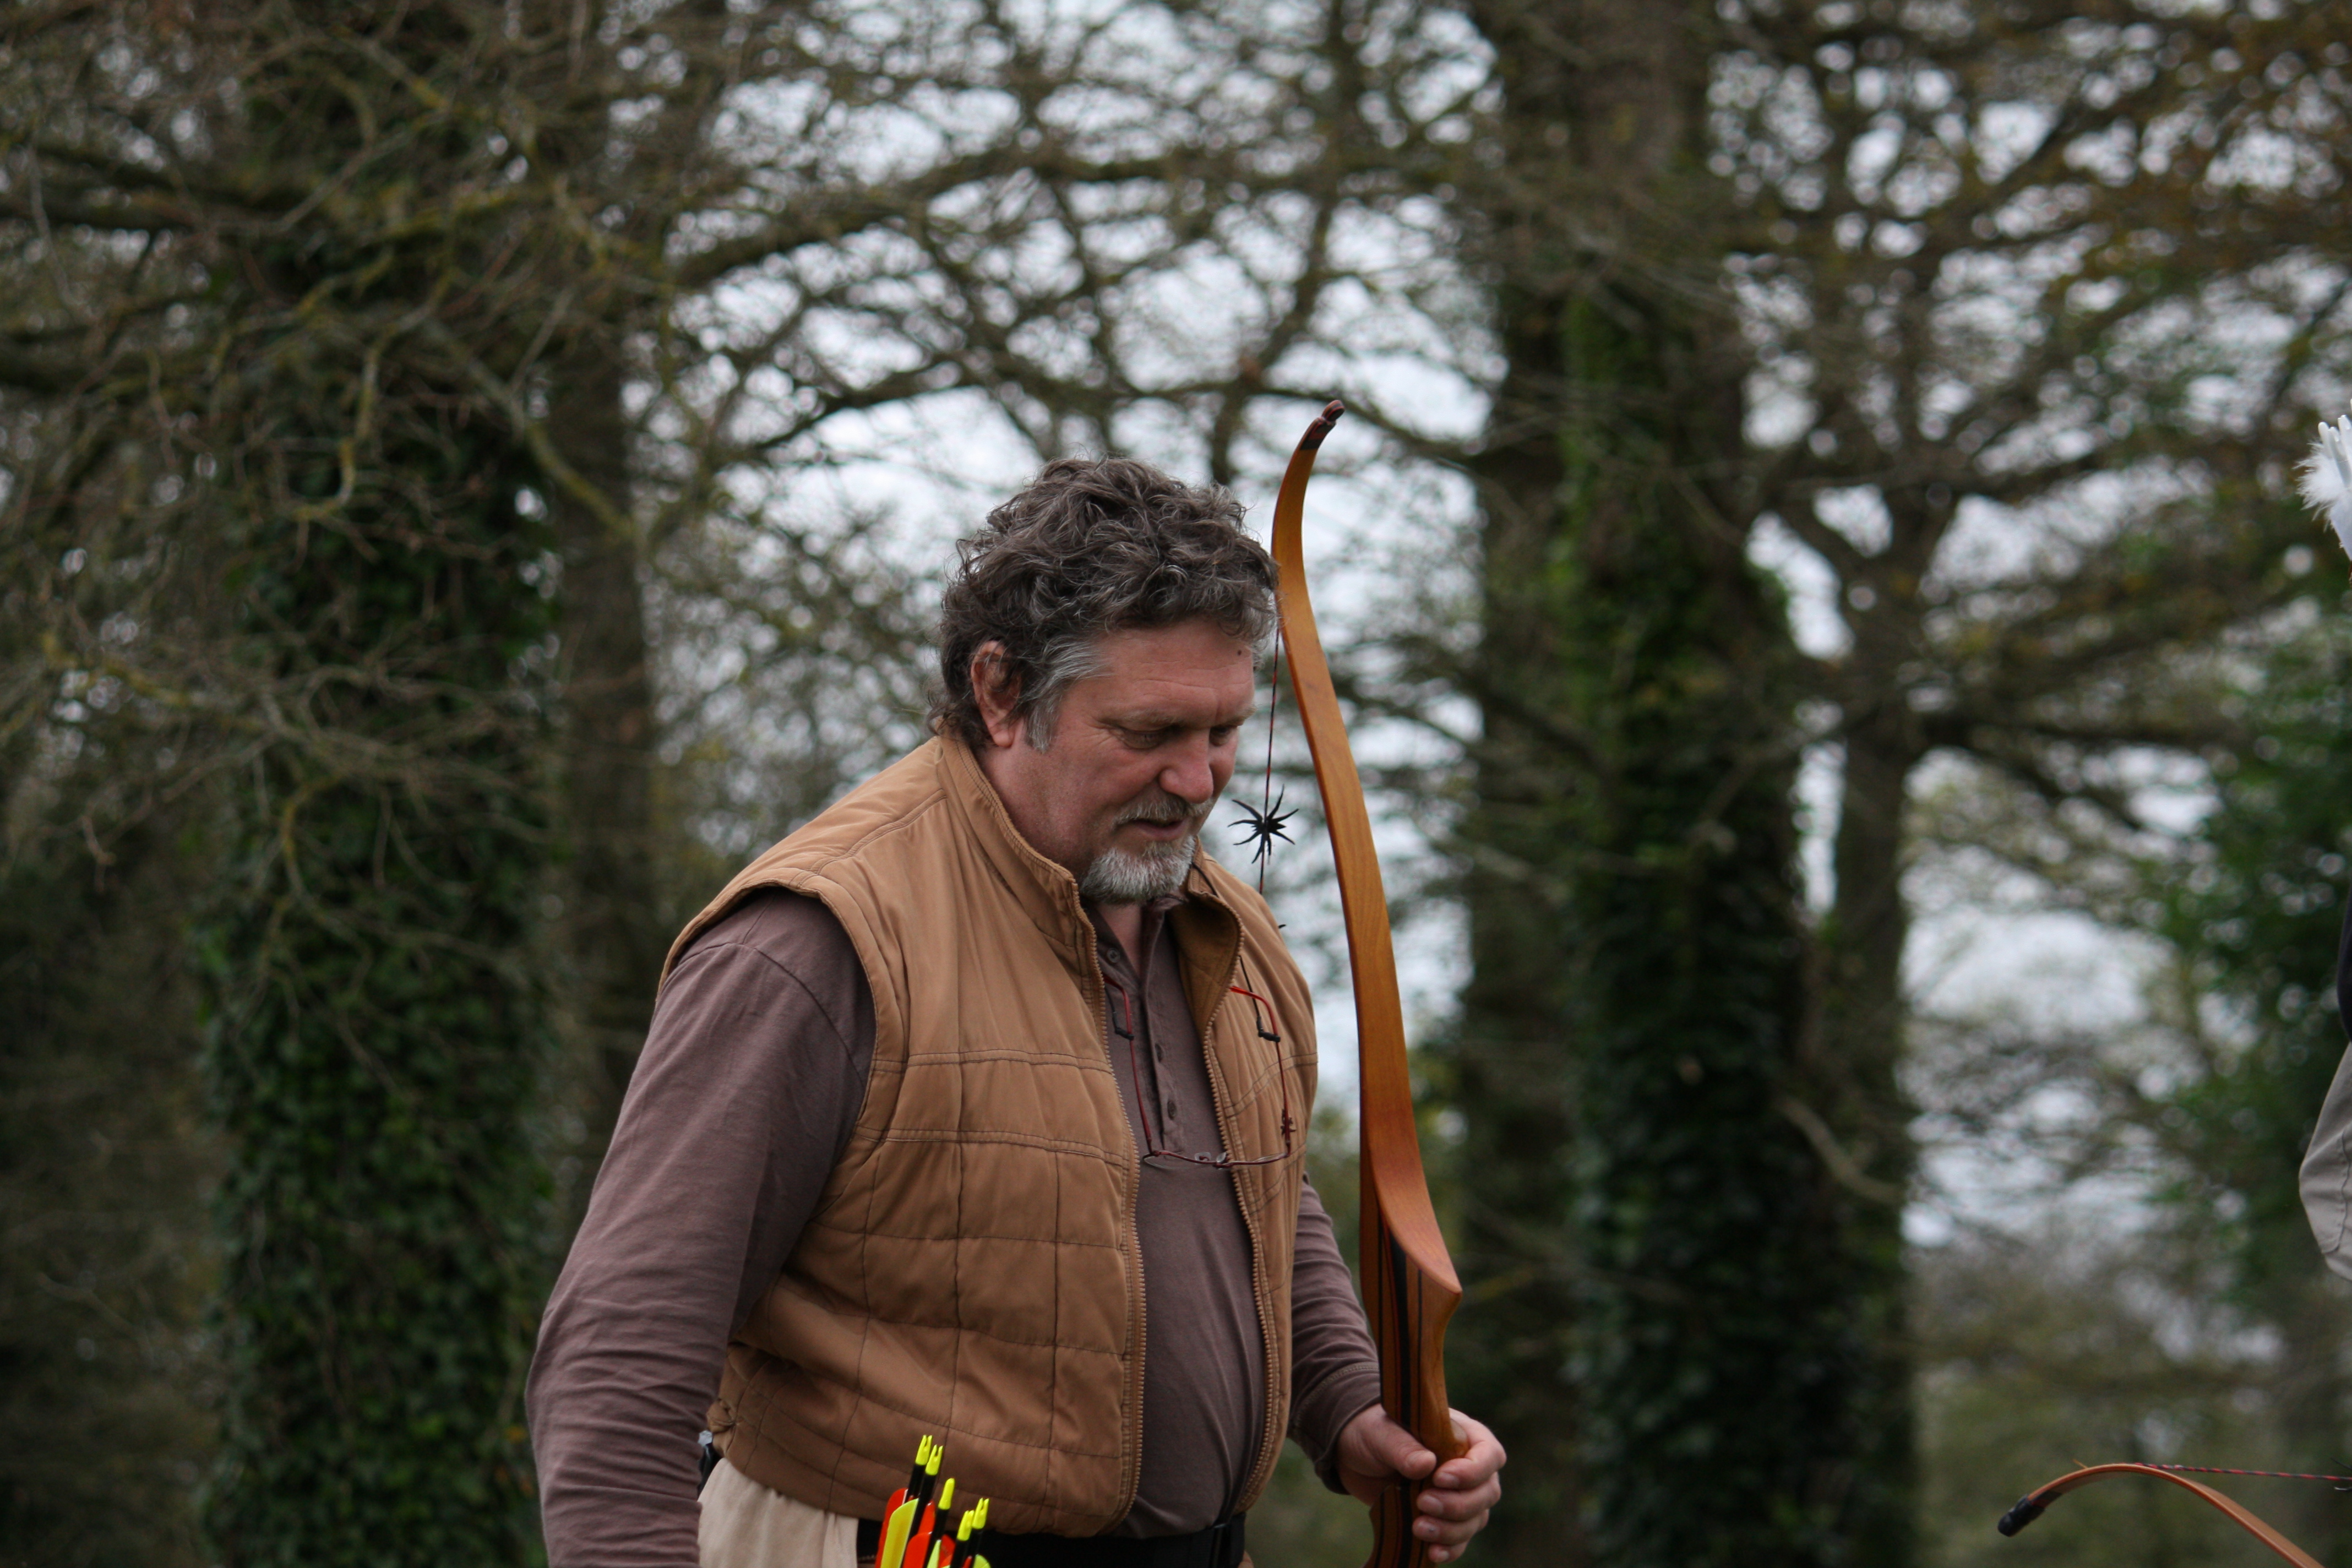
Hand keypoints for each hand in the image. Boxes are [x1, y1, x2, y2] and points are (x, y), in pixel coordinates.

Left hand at [1332, 1406, 1505, 1562]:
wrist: (1357, 1458)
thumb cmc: (1375, 1434)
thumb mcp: (1382, 1433)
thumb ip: (1402, 1446)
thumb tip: (1425, 1464)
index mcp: (1463, 1435)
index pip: (1489, 1455)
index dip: (1472, 1471)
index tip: (1440, 1478)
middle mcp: (1469, 1468)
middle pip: (1486, 1493)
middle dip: (1458, 1504)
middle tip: (1423, 1503)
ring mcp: (1460, 1496)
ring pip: (1476, 1520)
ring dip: (1451, 1529)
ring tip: (1418, 1528)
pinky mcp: (1445, 1520)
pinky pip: (1460, 1540)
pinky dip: (1449, 1549)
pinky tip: (1432, 1553)